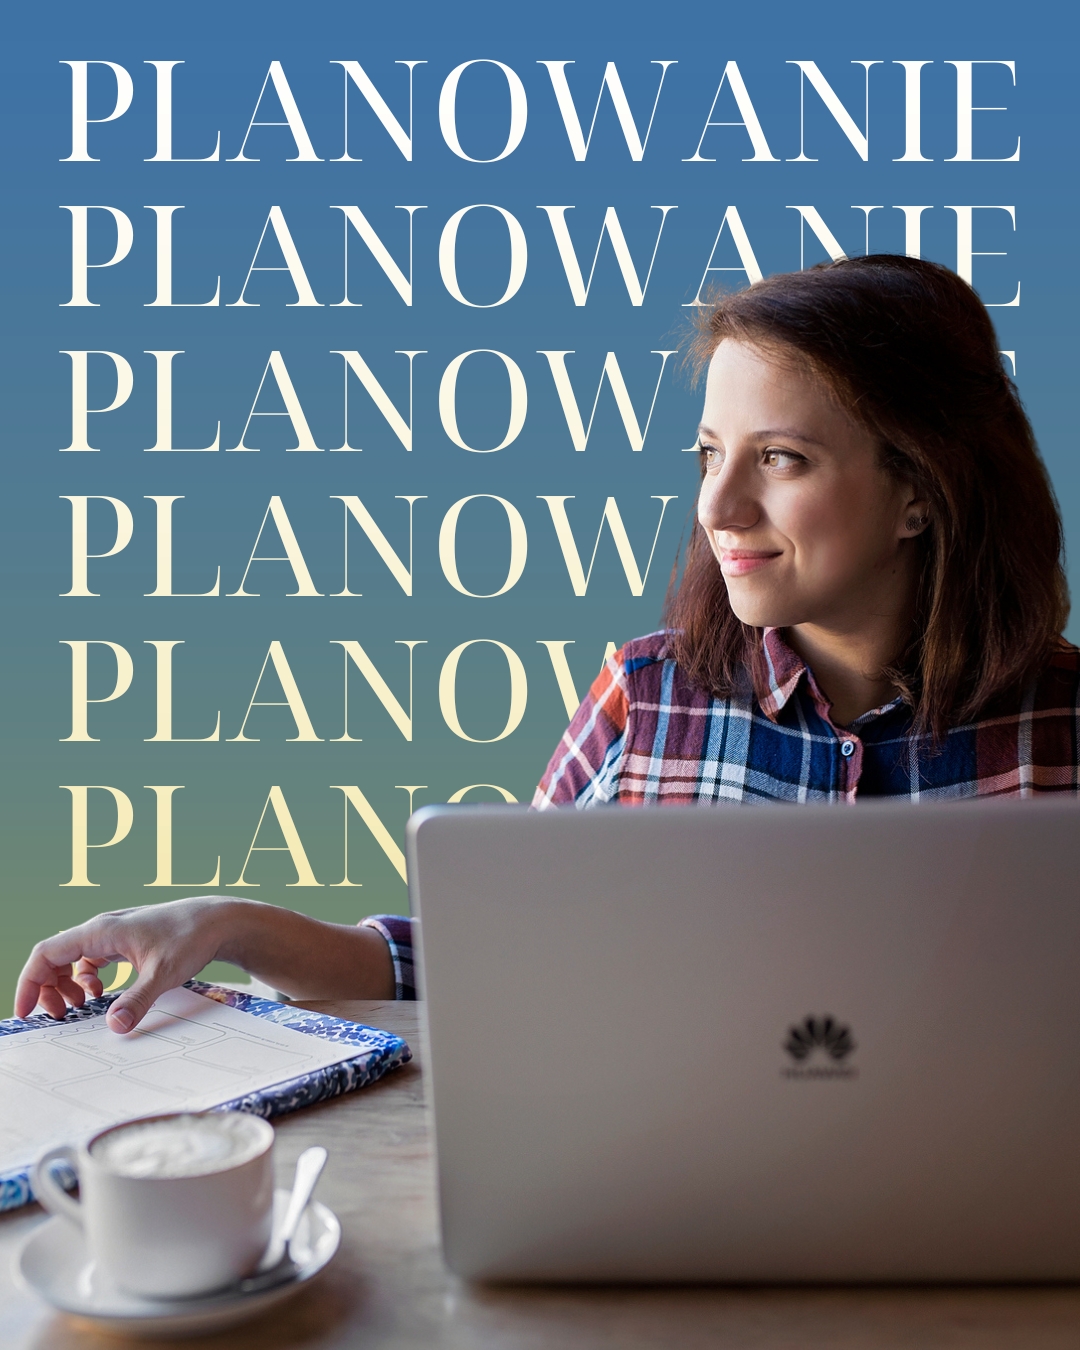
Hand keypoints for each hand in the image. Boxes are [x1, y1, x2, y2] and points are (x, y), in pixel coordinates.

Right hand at [14, 897, 237, 1033]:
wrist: (218, 920)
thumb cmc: (191, 937)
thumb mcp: (163, 973)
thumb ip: (138, 1000)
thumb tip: (114, 1026)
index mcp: (100, 931)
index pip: (46, 953)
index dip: (30, 983)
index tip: (27, 1012)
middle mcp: (101, 929)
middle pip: (54, 957)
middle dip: (48, 988)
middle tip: (61, 1017)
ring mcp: (113, 934)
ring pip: (71, 959)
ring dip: (66, 985)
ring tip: (80, 1008)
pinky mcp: (124, 942)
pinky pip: (91, 961)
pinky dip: (86, 979)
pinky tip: (101, 995)